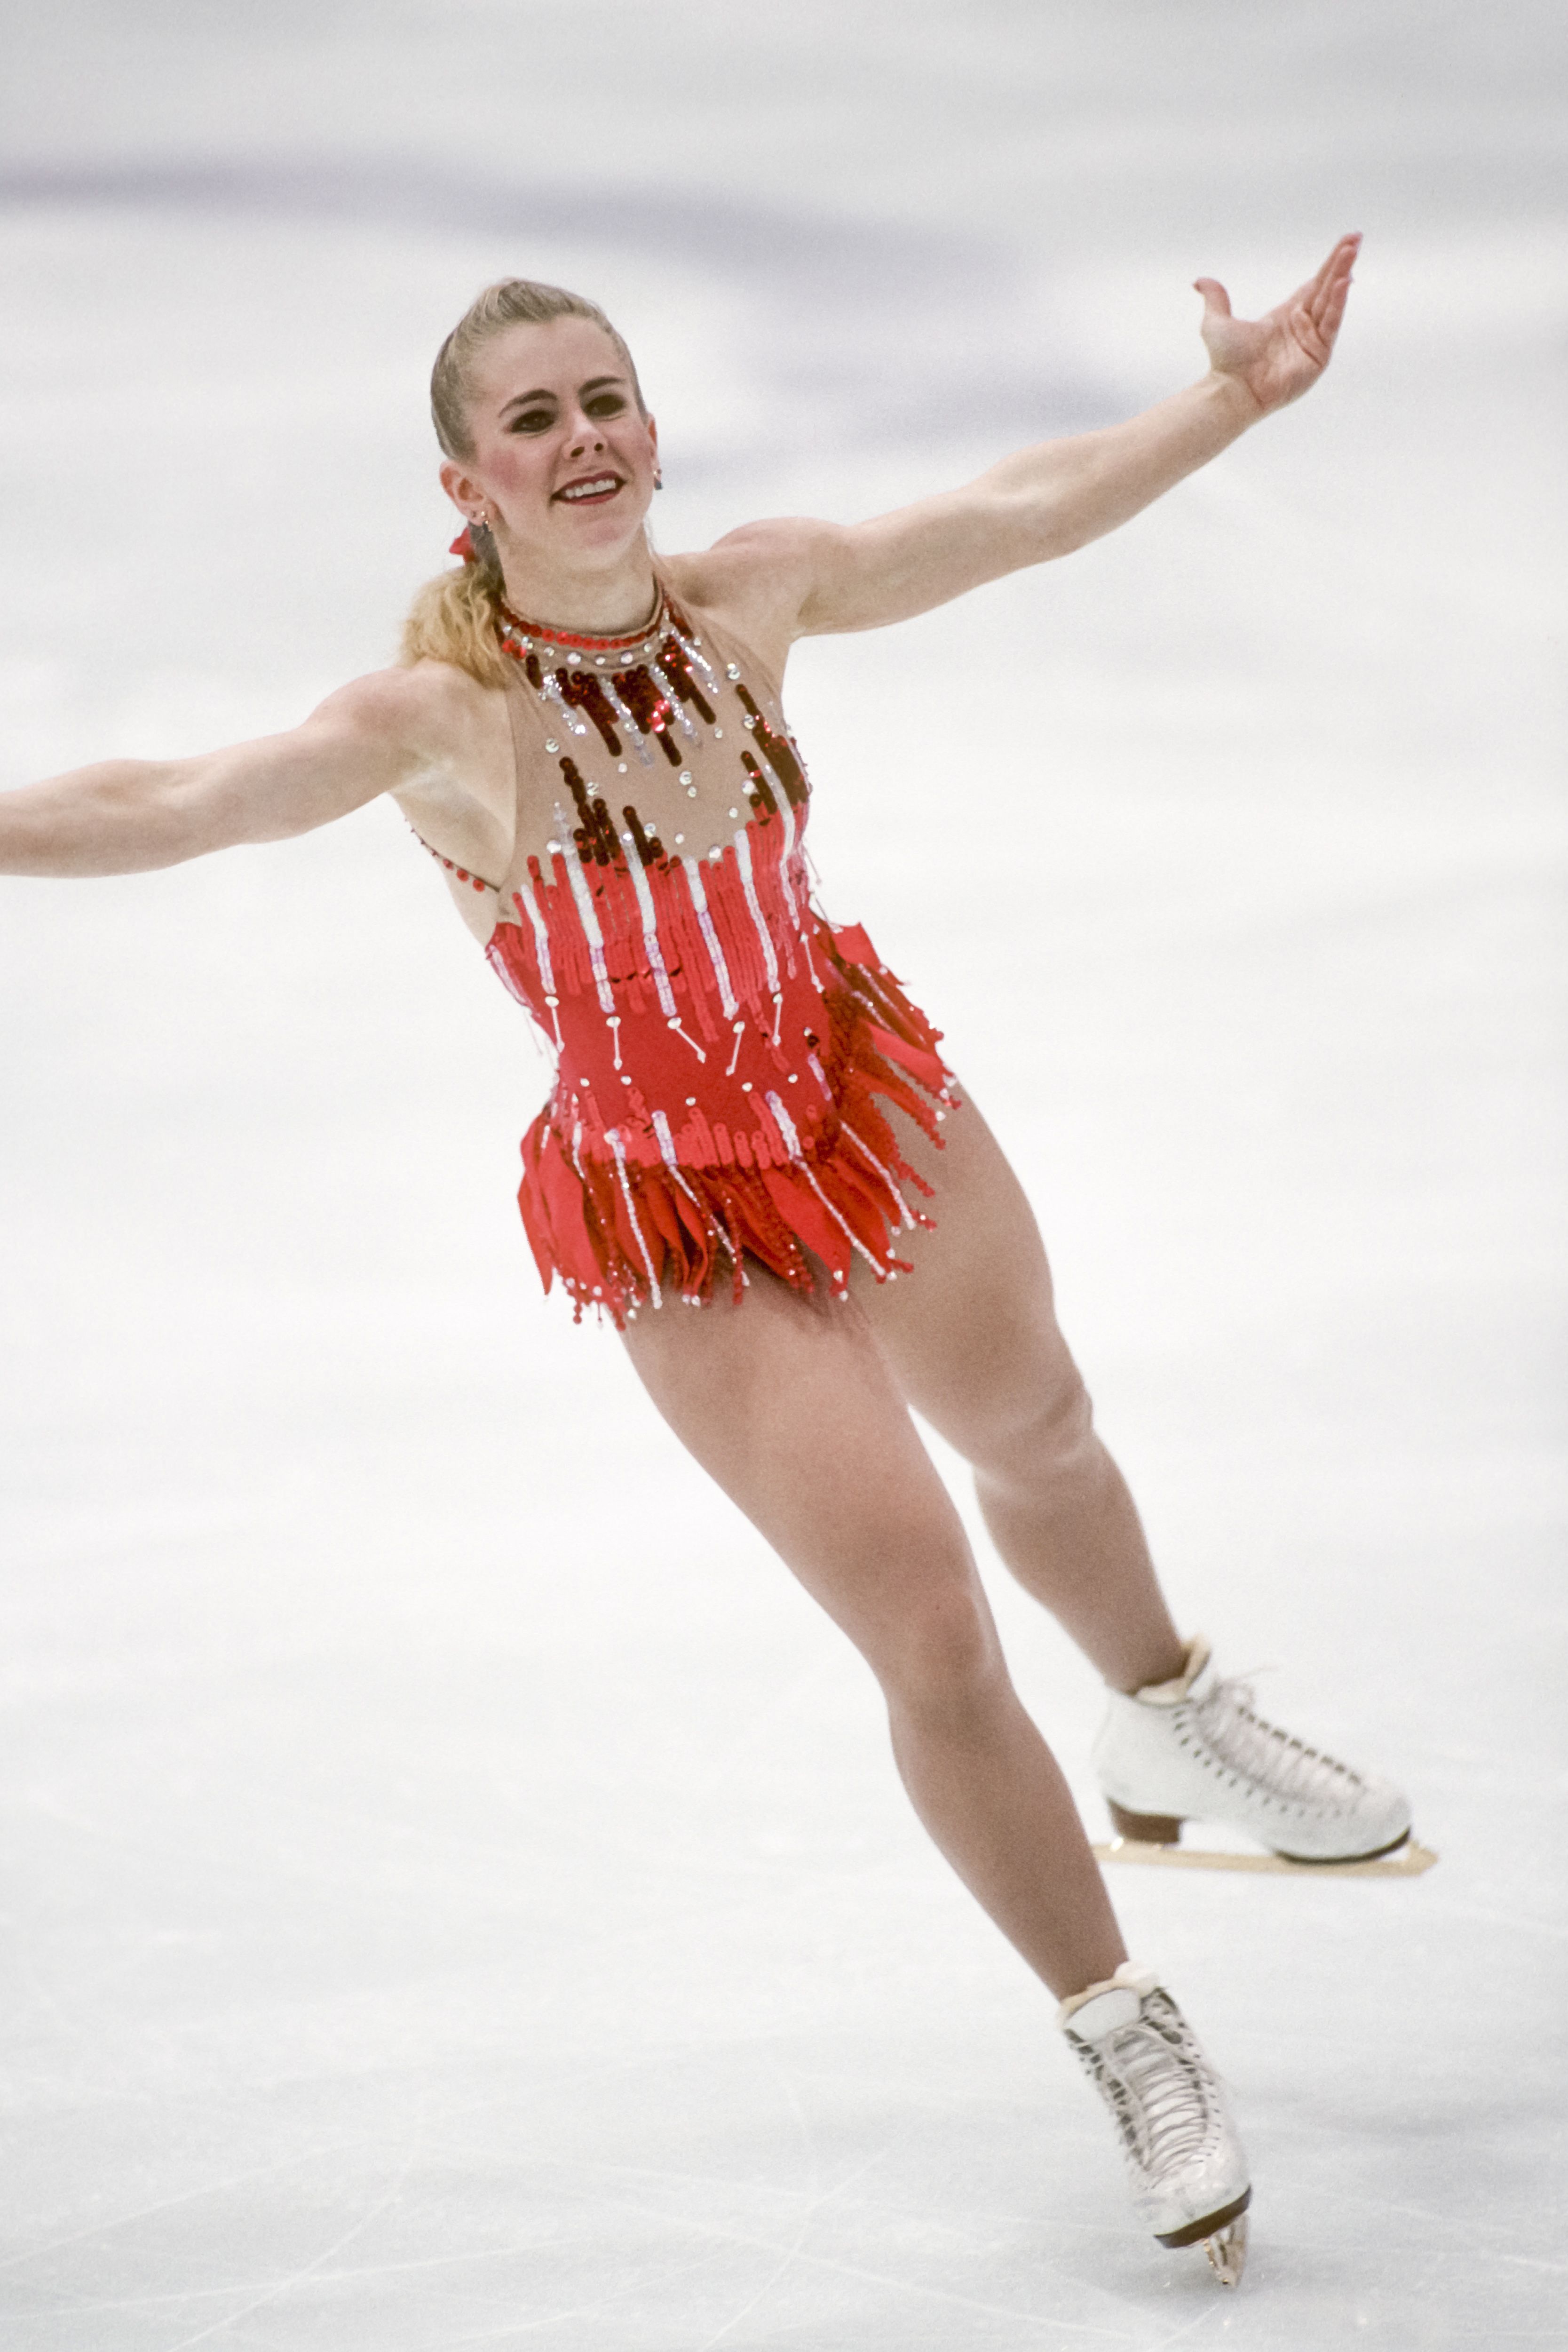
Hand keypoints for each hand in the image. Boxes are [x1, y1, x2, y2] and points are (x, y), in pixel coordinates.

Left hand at [1195, 233, 1360, 416]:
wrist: (1232, 388)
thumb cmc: (1225, 362)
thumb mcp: (1216, 321)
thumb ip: (1215, 298)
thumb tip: (1199, 281)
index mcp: (1285, 317)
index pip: (1312, 285)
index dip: (1328, 265)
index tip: (1344, 244)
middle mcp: (1302, 326)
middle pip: (1325, 288)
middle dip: (1341, 263)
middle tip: (1356, 238)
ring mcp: (1312, 341)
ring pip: (1331, 302)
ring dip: (1342, 276)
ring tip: (1351, 252)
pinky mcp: (1319, 356)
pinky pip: (1331, 324)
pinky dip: (1338, 303)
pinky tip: (1344, 282)